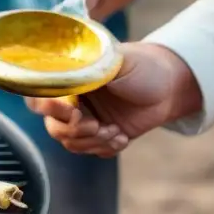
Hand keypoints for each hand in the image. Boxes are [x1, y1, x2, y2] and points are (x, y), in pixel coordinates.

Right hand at [25, 42, 201, 156]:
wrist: (173, 87)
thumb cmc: (145, 67)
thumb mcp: (117, 62)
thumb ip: (89, 69)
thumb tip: (65, 74)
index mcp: (69, 79)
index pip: (40, 97)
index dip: (49, 109)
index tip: (73, 112)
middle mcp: (72, 100)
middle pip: (53, 126)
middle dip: (75, 131)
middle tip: (98, 126)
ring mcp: (85, 119)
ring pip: (71, 143)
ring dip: (94, 142)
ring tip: (116, 131)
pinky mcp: (100, 135)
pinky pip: (91, 151)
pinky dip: (106, 148)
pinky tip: (123, 136)